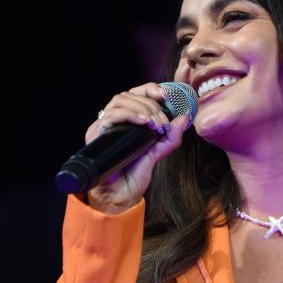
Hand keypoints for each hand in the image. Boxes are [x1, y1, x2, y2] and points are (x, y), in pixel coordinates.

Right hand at [86, 82, 188, 213]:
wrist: (123, 193)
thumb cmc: (136, 173)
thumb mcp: (159, 151)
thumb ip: (172, 136)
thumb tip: (185, 117)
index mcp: (128, 119)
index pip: (136, 93)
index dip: (151, 89)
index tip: (167, 97)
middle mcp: (114, 119)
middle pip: (129, 94)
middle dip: (150, 105)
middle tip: (162, 123)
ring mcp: (104, 126)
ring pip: (119, 100)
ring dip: (141, 108)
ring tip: (154, 124)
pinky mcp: (96, 134)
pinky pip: (110, 116)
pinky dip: (129, 115)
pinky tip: (143, 123)